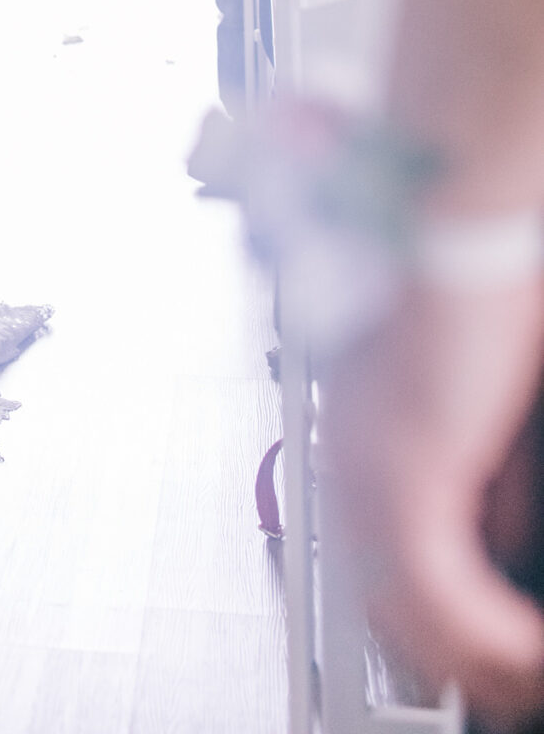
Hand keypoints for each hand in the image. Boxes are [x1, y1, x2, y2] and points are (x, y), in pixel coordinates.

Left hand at [325, 276, 543, 722]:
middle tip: (516, 673)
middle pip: (390, 597)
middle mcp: (352, 445)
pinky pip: (441, 594)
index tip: (500, 644)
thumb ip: (492, 474)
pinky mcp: (404, 463)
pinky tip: (530, 654)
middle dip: (461, 651)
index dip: (452, 615)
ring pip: (410, 609)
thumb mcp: (493, 402)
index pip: (391, 556)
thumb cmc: (480, 267)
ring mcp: (370, 456)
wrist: (465, 205)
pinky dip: (490, 639)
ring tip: (528, 672)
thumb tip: (501, 541)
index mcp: (365, 426)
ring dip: (479, 657)